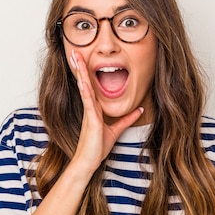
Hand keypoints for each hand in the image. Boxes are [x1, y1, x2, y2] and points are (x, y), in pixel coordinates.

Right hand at [69, 49, 143, 172]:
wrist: (87, 163)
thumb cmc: (96, 148)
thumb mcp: (116, 130)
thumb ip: (127, 119)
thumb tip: (139, 110)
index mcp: (94, 108)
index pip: (90, 85)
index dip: (87, 72)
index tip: (83, 58)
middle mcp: (89, 107)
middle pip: (85, 82)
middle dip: (80, 66)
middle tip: (74, 51)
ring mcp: (88, 113)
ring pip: (84, 88)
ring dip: (80, 72)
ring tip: (75, 58)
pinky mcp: (90, 120)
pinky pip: (88, 102)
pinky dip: (86, 91)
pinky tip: (83, 81)